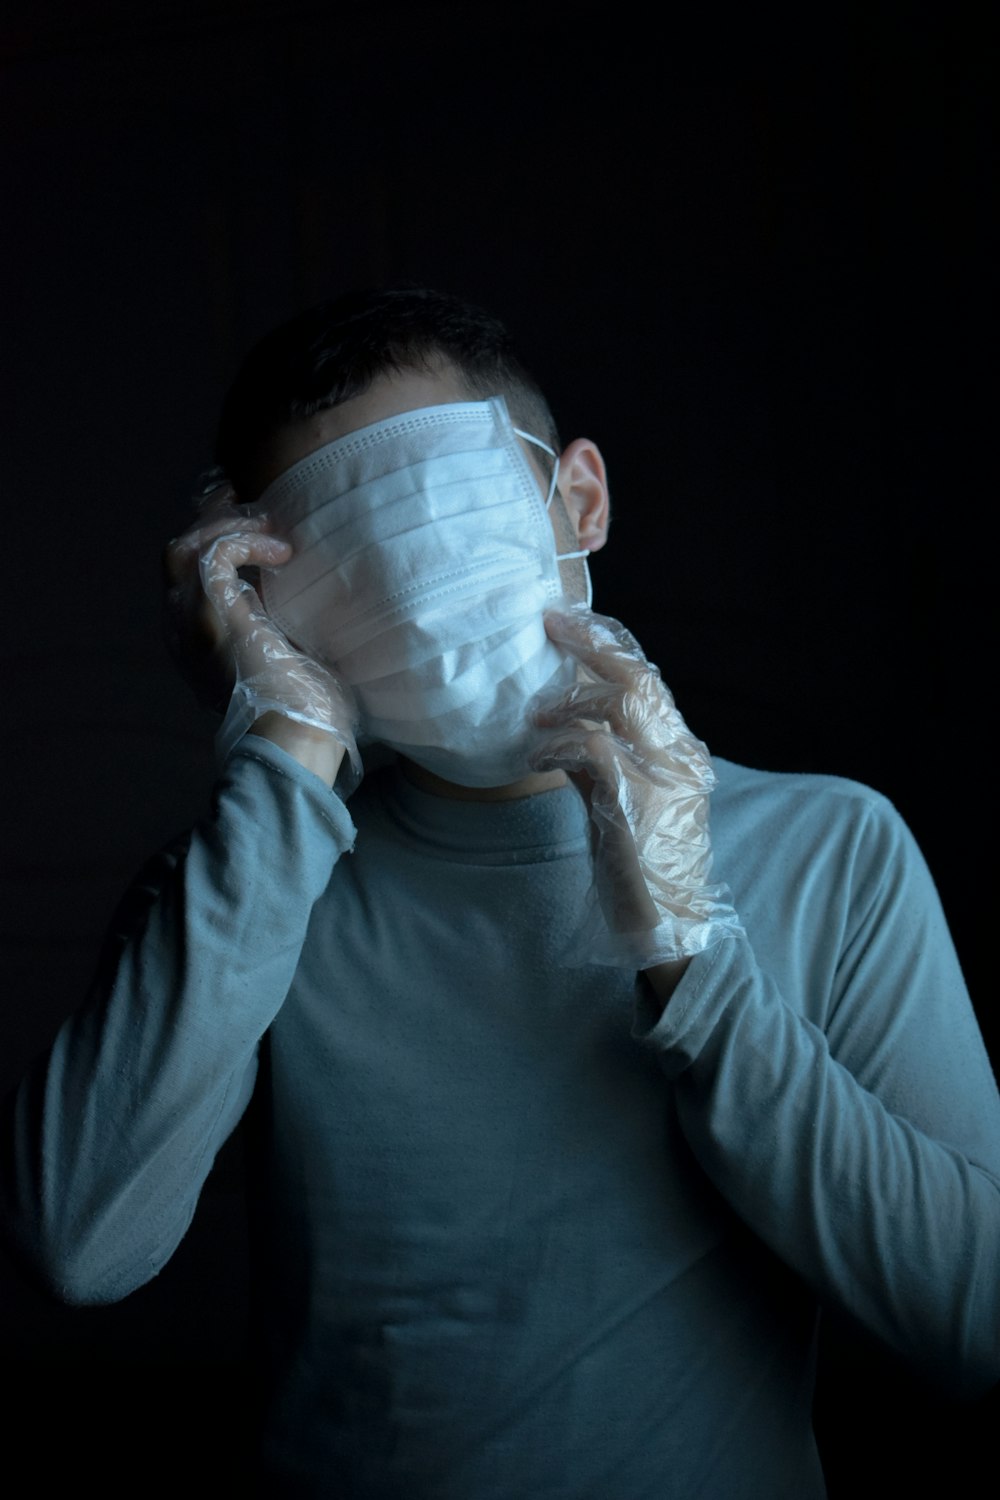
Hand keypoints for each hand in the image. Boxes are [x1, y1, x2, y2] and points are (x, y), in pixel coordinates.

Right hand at [163, 487, 360, 783]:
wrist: (297, 740)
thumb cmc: (307, 713)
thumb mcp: (292, 656)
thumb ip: (285, 626)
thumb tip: (315, 596)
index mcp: (202, 640)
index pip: (189, 577)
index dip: (215, 541)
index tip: (257, 524)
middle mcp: (186, 630)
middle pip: (177, 556)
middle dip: (213, 522)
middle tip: (256, 509)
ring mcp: (193, 624)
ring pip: (185, 549)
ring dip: (227, 527)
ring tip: (269, 529)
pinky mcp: (213, 617)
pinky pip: (214, 555)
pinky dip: (244, 542)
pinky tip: (280, 553)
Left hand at [530, 605, 740, 970]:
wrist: (669, 927)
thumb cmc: (641, 867)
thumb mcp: (624, 800)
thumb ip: (605, 759)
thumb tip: (563, 726)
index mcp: (680, 751)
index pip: (648, 679)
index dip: (610, 644)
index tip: (573, 621)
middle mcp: (679, 756)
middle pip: (639, 677)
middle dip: (592, 643)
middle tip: (552, 623)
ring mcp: (663, 777)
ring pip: (620, 702)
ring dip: (569, 699)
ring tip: (537, 714)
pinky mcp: (637, 804)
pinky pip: (593, 748)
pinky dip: (558, 744)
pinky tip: (538, 755)